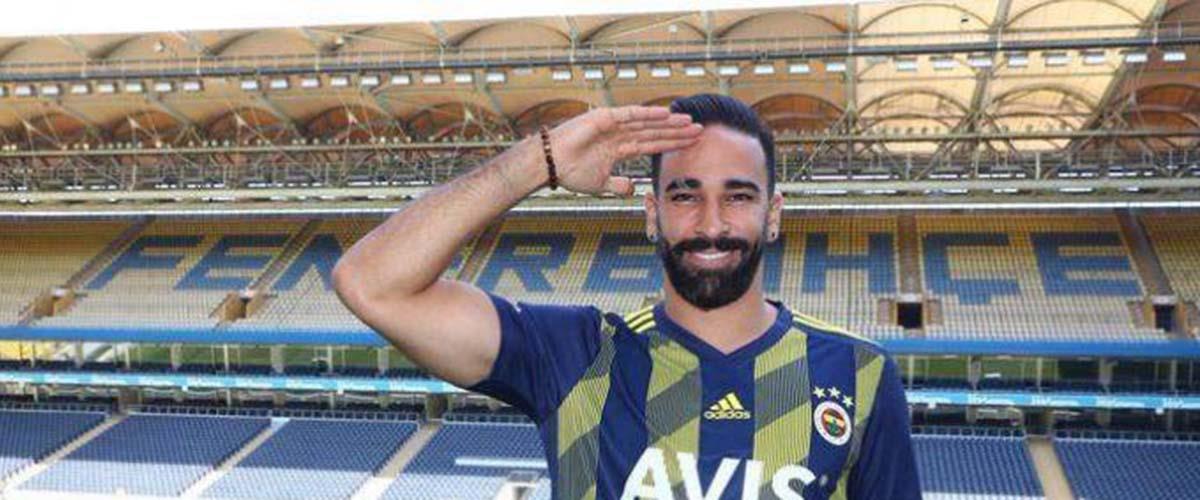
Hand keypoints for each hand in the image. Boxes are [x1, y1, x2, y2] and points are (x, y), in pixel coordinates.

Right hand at [545, 106, 702, 195]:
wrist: (549, 165)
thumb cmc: (569, 172)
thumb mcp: (600, 184)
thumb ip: (617, 185)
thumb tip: (632, 188)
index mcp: (620, 148)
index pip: (652, 144)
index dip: (672, 143)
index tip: (691, 143)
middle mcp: (619, 134)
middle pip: (655, 131)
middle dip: (677, 131)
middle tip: (699, 130)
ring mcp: (613, 125)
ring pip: (647, 123)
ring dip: (668, 122)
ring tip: (689, 121)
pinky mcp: (603, 118)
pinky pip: (630, 114)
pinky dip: (647, 113)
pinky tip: (665, 113)